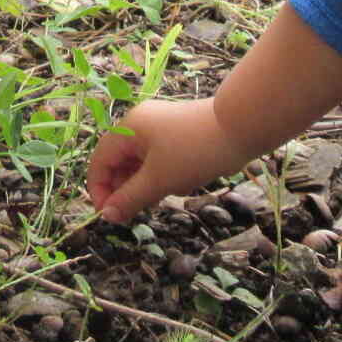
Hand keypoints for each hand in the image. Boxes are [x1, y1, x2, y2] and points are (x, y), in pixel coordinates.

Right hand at [87, 98, 256, 222]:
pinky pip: (161, 160)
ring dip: (149, 184)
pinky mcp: (179, 135)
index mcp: (128, 128)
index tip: (110, 217)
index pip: (100, 161)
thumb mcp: (158, 180)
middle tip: (140, 211)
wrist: (242, 127)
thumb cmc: (194, 152)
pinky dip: (166, 176)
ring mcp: (161, 128)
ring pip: (142, 164)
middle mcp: (141, 124)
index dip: (100, 190)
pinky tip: (184, 182)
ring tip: (168, 192)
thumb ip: (129, 199)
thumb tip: (106, 215)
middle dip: (128, 189)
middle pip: (120, 162)